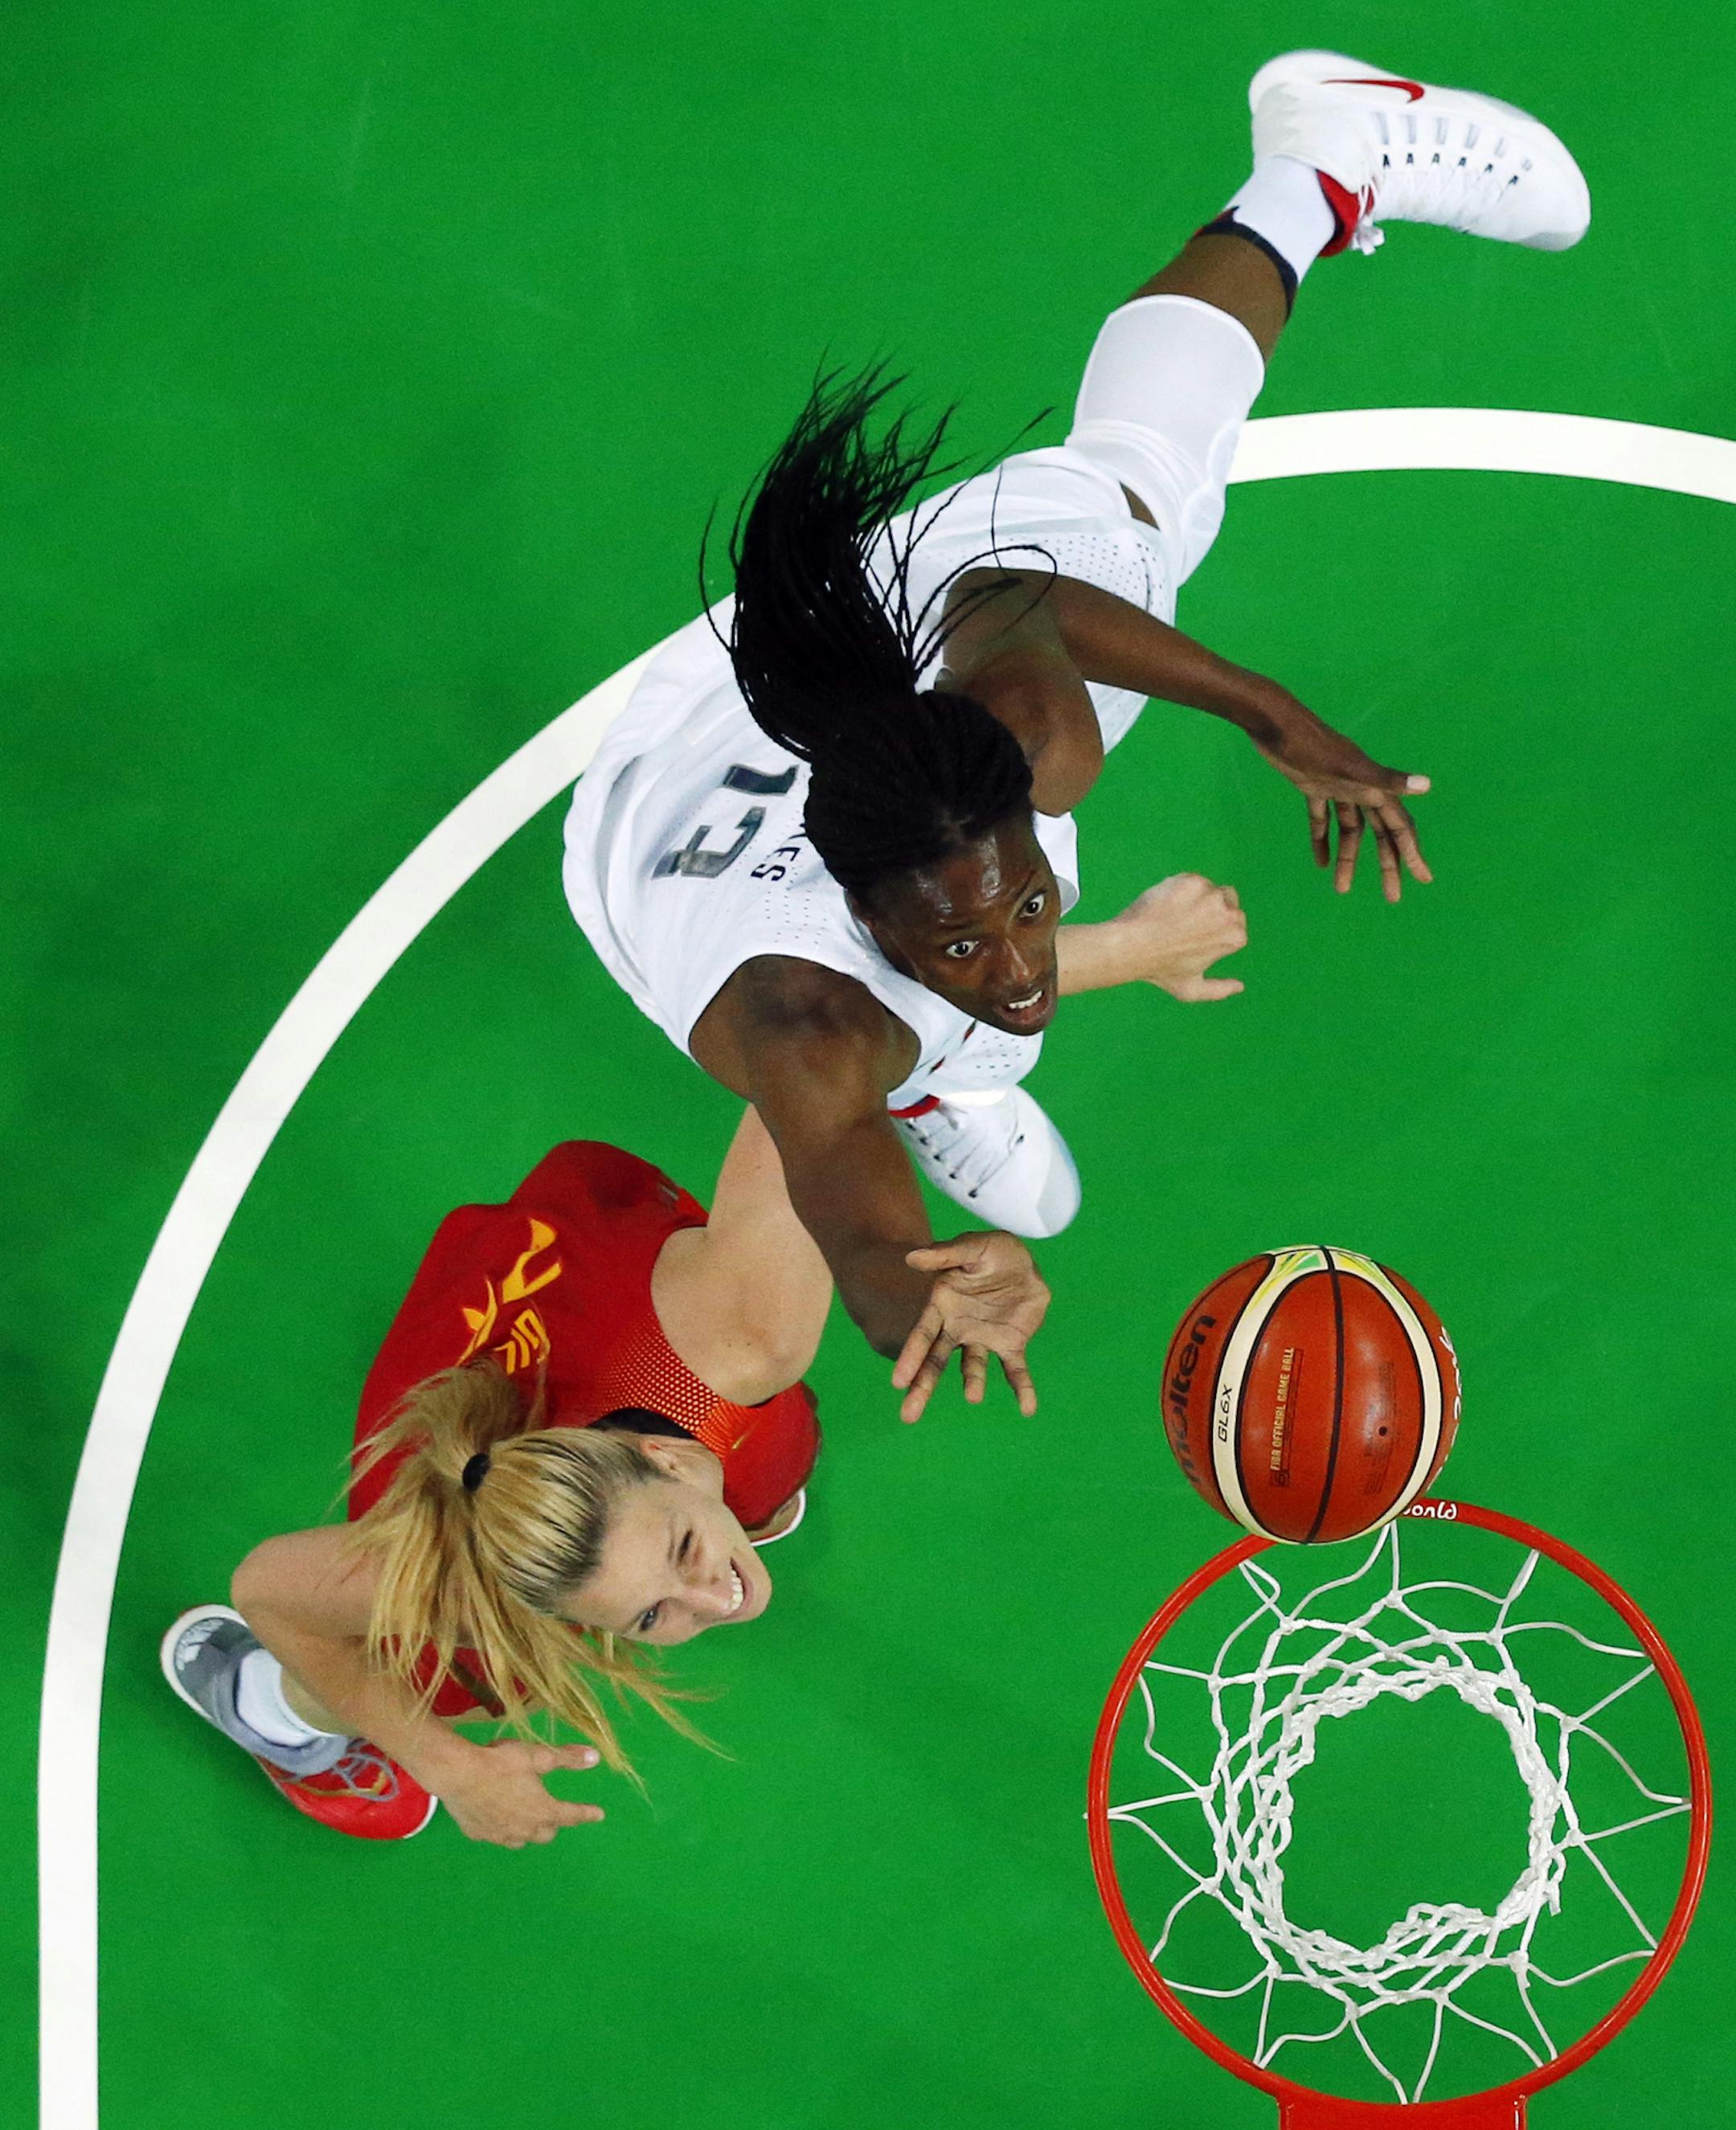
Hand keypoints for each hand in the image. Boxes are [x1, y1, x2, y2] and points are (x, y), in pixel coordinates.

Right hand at [435, 1739, 605, 1848]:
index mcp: (543, 1811)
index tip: (599, 1814)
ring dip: (528, 1830)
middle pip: (547, 1833)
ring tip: (526, 1816)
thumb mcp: (538, 1756)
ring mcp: (499, 1835)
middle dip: (553, 1823)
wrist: (458, 1774)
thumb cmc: (501, 1763)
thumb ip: (567, 1759)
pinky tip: (496, 1816)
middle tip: (554, 1810)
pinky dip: (502, 1828)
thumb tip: (595, 1758)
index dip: (587, 1814)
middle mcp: (523, 1829)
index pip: (572, 1816)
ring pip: (522, 1840)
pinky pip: (496, 1835)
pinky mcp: (478, 1834)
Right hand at [890, 1231, 1050, 1422]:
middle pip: (936, 1362)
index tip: (898, 1381)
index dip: (911, 1358)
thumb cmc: (990, 1251)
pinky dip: (1022, 1389)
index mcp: (942, 1307)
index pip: (922, 1336)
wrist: (1021, 1260)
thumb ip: (944, 1254)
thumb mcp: (970, 1246)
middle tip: (908, 1416)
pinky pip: (1015, 1370)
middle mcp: (958, 1329)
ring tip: (973, 1397)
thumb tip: (911, 1257)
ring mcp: (983, 1339)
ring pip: (973, 1368)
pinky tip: (1028, 1409)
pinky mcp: (1010, 1344)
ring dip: (972, 1382)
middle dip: (923, 1386)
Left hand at [1109, 873, 1247, 1001]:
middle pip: (1227, 901)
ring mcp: (1210, 894)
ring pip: (1208, 889)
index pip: (1234, 923)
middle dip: (1210, 910)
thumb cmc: (1160, 969)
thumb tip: (1240, 987)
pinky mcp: (1192, 881)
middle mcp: (1229, 913)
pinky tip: (1164, 905)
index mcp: (1235, 937)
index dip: (1213, 929)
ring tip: (1171, 916)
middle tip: (1182, 924)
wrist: (1132, 945)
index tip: (1193, 936)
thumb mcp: (1191, 989)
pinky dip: (1180, 889)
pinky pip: (1191, 881)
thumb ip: (1219, 990)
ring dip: (1195, 898)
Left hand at [1252, 699, 1431, 902]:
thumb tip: (1427, 784)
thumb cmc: (1309, 744)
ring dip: (1348, 858)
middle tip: (1392, 897)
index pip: (1399, 826)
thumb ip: (1387, 779)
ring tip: (1341, 890)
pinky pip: (1322, 818)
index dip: (1411, 852)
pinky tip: (1319, 863)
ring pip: (1350, 829)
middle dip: (1387, 864)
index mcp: (1373, 786)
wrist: (1274, 722)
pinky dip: (1322, 839)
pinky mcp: (1313, 785)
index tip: (1423, 879)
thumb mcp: (1348, 767)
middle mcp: (1361, 787)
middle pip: (1379, 833)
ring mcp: (1337, 786)